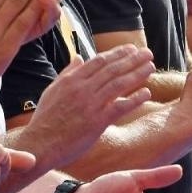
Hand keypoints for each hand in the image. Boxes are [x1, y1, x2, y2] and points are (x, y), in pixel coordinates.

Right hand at [15, 46, 154, 173]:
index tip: (131, 49)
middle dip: (132, 59)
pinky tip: (146, 93)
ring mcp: (91, 104)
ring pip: (119, 84)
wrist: (41, 144)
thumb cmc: (45, 119)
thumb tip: (78, 57)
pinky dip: (134, 99)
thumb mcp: (52, 90)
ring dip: (137, 74)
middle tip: (148, 53)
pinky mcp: (97, 122)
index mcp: (72, 80)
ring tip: (151, 67)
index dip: (118, 53)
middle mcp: (83, 89)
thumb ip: (67, 73)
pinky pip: (120, 107)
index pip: (99, 61)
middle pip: (112, 69)